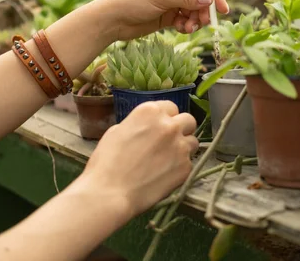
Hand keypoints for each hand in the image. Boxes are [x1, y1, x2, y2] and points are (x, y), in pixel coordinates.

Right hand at [79, 101, 198, 217]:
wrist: (111, 192)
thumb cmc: (107, 162)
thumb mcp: (117, 131)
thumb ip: (138, 124)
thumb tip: (147, 129)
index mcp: (150, 112)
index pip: (171, 107)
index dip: (165, 117)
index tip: (160, 127)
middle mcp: (170, 125)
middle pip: (188, 120)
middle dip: (181, 128)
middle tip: (169, 141)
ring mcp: (180, 146)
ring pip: (193, 142)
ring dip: (183, 147)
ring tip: (168, 160)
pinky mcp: (186, 167)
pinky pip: (189, 163)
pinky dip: (179, 167)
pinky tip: (164, 175)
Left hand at [96, 0, 229, 40]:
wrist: (111, 19)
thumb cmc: (132, 0)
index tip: (221, 9)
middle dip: (202, 10)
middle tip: (202, 23)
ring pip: (194, 10)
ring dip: (195, 20)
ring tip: (188, 28)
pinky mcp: (168, 14)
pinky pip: (185, 19)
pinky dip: (187, 25)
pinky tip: (182, 29)